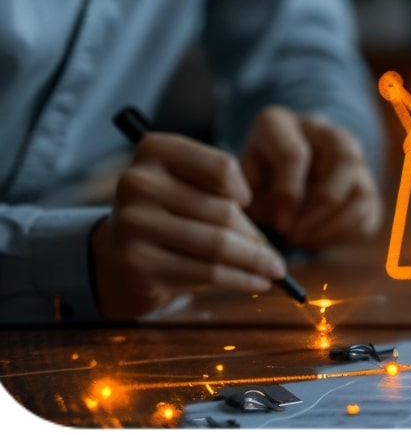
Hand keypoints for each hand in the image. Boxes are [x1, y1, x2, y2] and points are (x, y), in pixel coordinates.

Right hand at [90, 133, 288, 319]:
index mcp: (154, 151)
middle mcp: (138, 182)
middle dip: (255, 238)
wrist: (112, 258)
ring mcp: (134, 223)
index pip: (222, 166)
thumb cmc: (166, 217)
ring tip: (273, 270)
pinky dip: (239, 279)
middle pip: (224, 211)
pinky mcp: (138, 262)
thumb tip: (266, 247)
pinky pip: (205, 271)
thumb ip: (222, 198)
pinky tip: (256, 282)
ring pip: (218, 244)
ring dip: (254, 261)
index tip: (246, 203)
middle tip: (274, 256)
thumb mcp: (187, 189)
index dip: (242, 188)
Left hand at [240, 106, 381, 247]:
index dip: (287, 195)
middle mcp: (322, 131)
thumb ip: (253, 199)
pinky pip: (367, 210)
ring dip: (333, 223)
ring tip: (304, 240)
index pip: (296, 154)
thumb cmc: (251, 180)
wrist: (273, 176)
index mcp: (281, 123)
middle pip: (345, 158)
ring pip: (361, 187)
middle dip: (321, 204)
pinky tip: (316, 239)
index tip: (277, 225)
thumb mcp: (240, 183)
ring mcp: (350, 155)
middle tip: (296, 233)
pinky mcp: (365, 183)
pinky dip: (343, 232)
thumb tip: (278, 224)